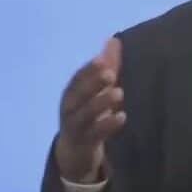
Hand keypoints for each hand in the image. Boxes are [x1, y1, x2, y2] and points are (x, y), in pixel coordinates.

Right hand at [54, 38, 126, 181]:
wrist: (75, 151)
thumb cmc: (89, 113)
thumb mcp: (96, 90)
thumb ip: (107, 66)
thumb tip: (114, 40)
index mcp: (71, 93)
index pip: (77, 79)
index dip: (88, 69)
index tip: (102, 59)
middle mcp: (69, 108)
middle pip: (78, 95)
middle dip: (93, 83)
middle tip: (110, 73)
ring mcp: (75, 127)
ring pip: (85, 114)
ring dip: (101, 103)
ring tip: (119, 93)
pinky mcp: (84, 143)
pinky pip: (95, 134)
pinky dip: (108, 125)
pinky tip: (122, 117)